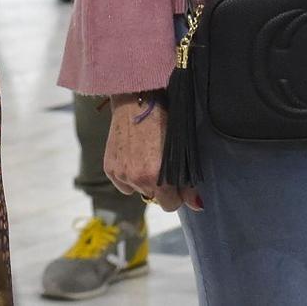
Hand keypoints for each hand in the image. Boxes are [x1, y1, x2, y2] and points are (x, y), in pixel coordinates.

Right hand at [103, 95, 198, 212]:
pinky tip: (135, 157)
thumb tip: (197, 205)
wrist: (137, 101)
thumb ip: (187, 180)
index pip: (170, 206)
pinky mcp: (109, 169)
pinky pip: (123, 184)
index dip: (177, 196)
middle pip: (154, 197)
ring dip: (144, 181)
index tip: (180, 185)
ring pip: (138, 190)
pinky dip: (130, 176)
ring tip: (149, 156)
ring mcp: (120, 174)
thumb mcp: (182, 149)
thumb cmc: (166, 121)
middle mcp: (136, 180)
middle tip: (163, 163)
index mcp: (156, 177)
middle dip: (161, 186)